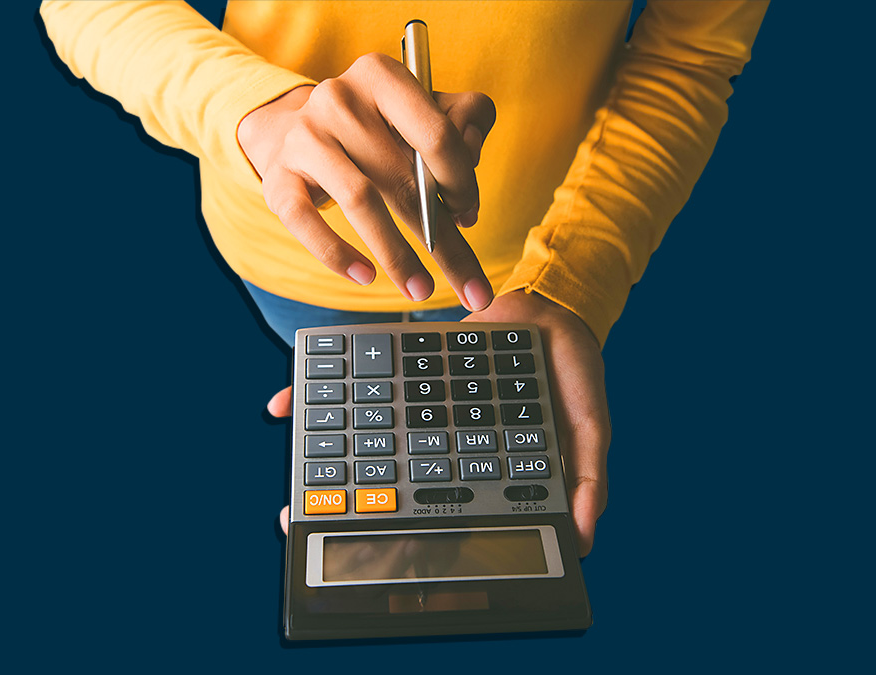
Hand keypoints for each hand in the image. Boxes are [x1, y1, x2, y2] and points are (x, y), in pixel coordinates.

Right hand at [237, 52, 496, 310]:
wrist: (296, 130)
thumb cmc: (375, 129)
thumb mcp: (422, 111)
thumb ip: (465, 123)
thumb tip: (469, 180)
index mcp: (381, 77)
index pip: (436, 134)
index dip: (462, 182)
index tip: (469, 215)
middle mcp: (338, 99)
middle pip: (404, 178)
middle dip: (443, 240)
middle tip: (469, 287)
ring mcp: (304, 138)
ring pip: (359, 200)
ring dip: (396, 254)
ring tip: (420, 289)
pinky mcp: (278, 178)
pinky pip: (305, 221)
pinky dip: (336, 253)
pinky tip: (365, 276)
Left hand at [265, 291, 609, 554]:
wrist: (553, 307)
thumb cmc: (573, 375)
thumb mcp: (591, 427)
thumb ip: (590, 480)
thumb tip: (584, 539)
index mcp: (482, 465)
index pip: (440, 512)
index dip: (404, 537)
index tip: (366, 557)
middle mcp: (445, 443)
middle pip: (388, 484)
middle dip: (344, 508)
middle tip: (297, 524)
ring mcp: (423, 411)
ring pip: (366, 442)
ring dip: (324, 460)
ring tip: (286, 487)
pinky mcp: (404, 374)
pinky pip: (364, 389)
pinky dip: (327, 398)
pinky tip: (283, 406)